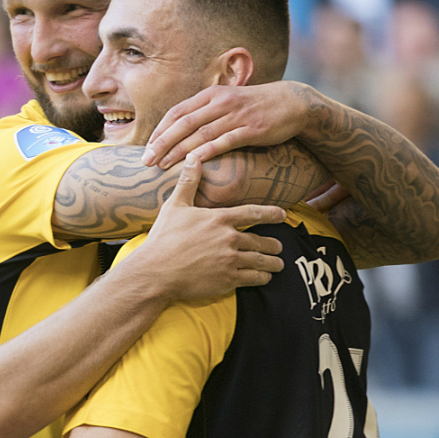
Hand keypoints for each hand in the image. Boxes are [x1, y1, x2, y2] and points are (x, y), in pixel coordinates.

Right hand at [121, 158, 288, 298]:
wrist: (155, 272)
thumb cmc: (163, 238)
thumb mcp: (174, 206)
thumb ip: (189, 182)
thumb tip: (193, 157)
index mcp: (219, 219)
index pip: (254, 213)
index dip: (272, 213)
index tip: (283, 215)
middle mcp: (229, 238)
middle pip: (261, 240)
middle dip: (274, 244)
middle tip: (279, 246)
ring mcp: (230, 260)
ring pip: (262, 260)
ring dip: (273, 262)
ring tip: (278, 263)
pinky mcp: (227, 280)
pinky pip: (254, 278)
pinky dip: (263, 277)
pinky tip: (265, 277)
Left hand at [143, 81, 321, 168]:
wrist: (292, 103)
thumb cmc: (255, 106)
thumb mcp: (227, 102)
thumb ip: (206, 113)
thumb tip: (181, 129)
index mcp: (212, 95)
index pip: (178, 112)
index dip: (160, 130)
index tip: (146, 147)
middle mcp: (221, 103)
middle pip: (184, 123)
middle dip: (162, 142)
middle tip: (146, 160)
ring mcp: (236, 115)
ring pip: (200, 133)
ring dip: (178, 150)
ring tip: (162, 165)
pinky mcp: (251, 129)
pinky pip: (224, 141)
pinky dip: (206, 152)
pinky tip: (192, 162)